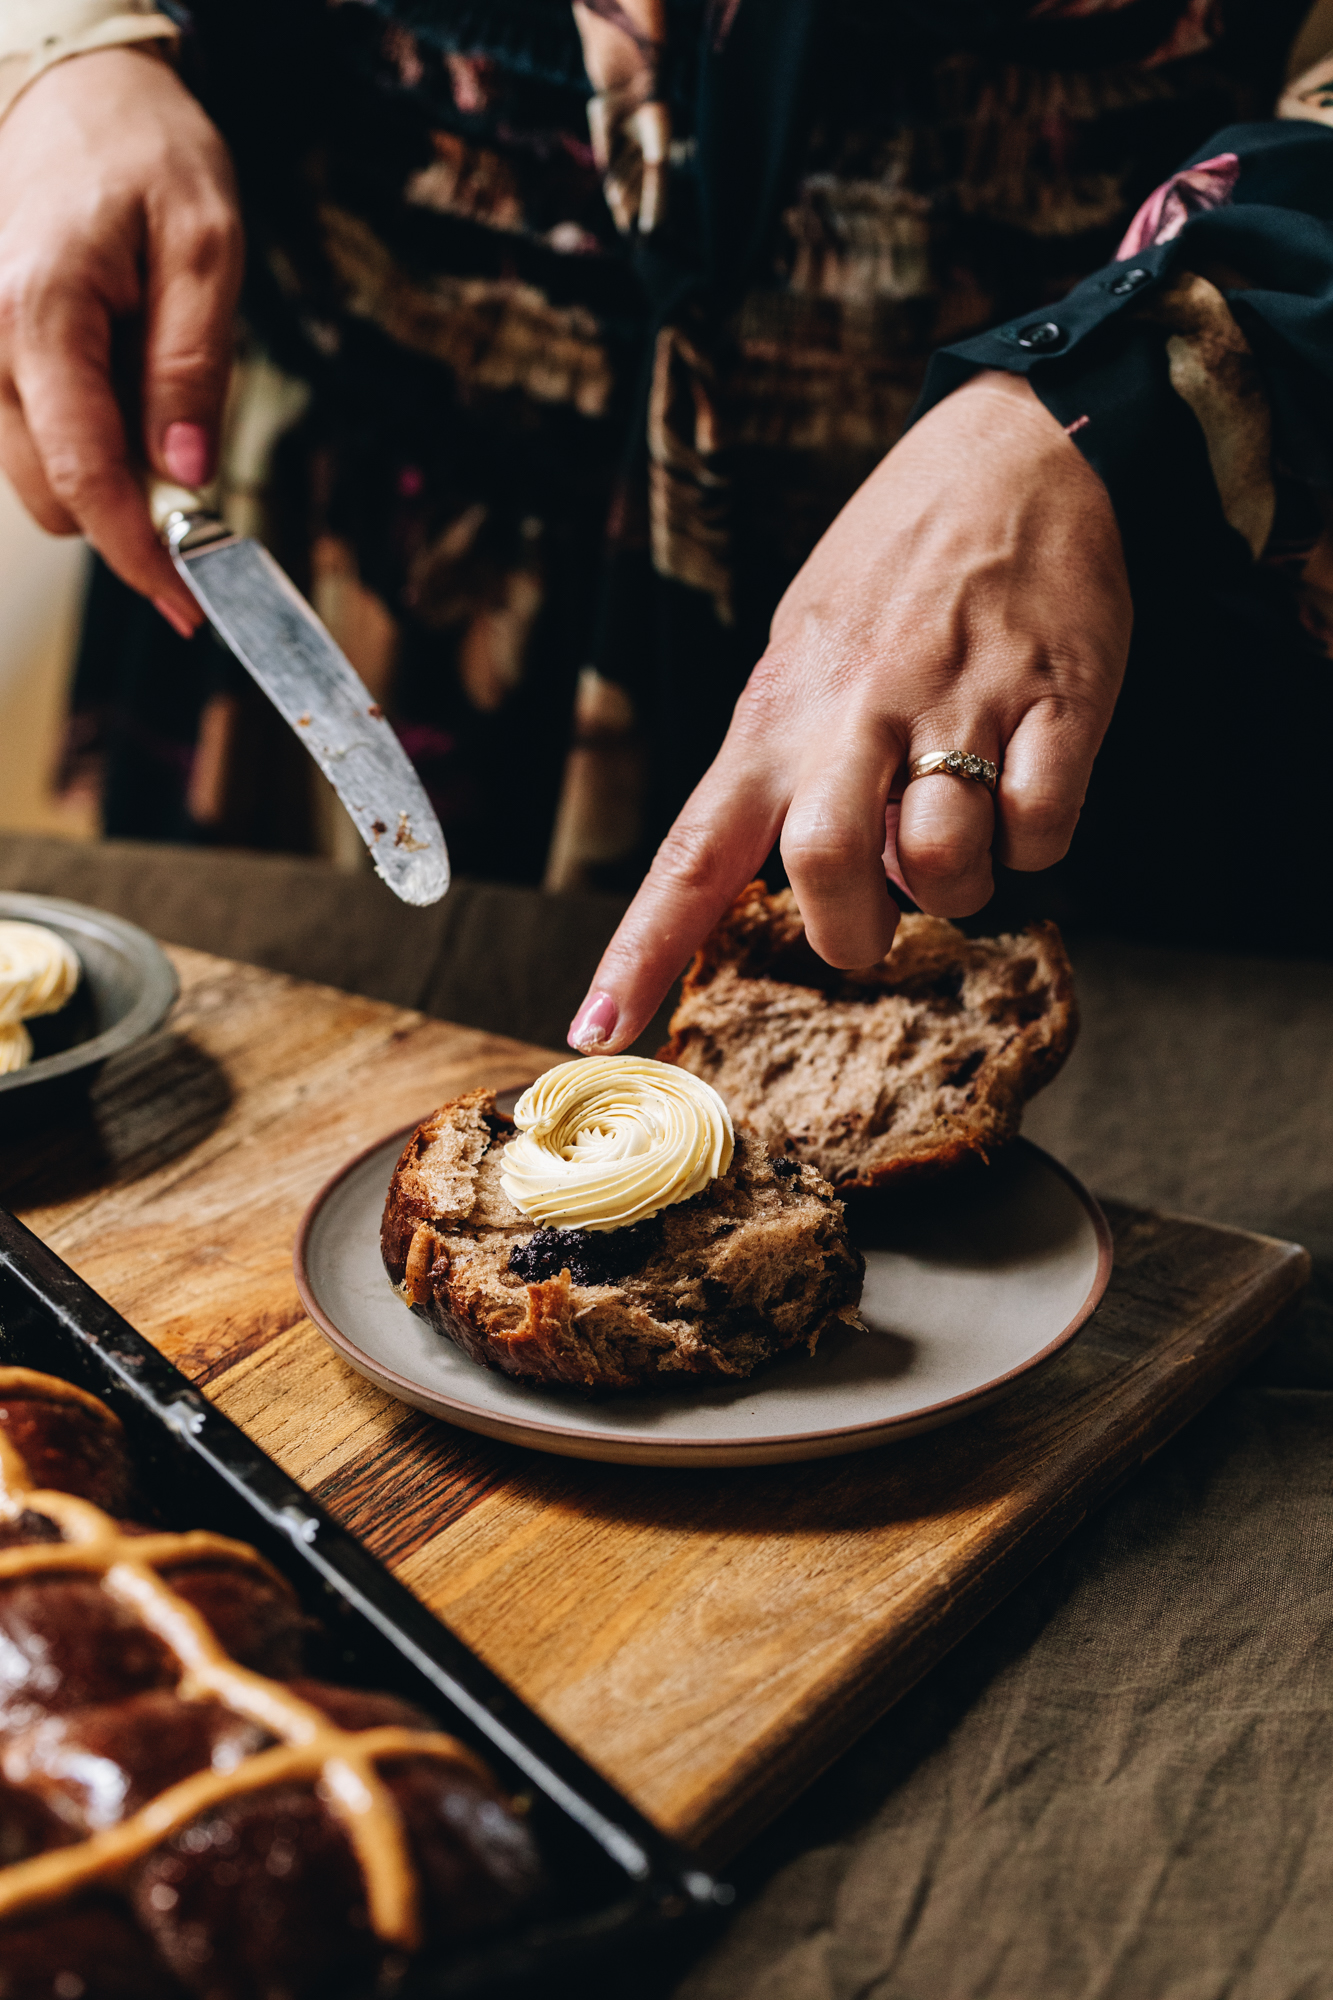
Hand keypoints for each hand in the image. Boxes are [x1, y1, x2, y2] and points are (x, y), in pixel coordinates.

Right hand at [0, 47, 242, 635]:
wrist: (78, 99)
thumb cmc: (147, 159)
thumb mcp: (207, 248)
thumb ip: (193, 366)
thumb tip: (187, 473)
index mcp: (40, 312)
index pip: (84, 474)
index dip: (138, 552)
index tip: (188, 603)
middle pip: (57, 496)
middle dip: (132, 516)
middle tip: (203, 488)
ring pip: (44, 478)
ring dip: (113, 477)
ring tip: (160, 396)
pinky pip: (39, 442)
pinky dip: (93, 446)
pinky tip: (127, 391)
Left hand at [568, 370, 1131, 1053]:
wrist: (1016, 450)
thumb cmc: (892, 568)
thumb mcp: (802, 652)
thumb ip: (784, 762)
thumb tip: (788, 875)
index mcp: (776, 715)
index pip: (692, 854)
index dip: (640, 952)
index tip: (594, 1031)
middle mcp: (854, 714)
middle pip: (826, 866)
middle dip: (852, 931)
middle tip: (873, 922)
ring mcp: (956, 705)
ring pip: (941, 861)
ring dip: (956, 886)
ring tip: (962, 838)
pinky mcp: (1053, 699)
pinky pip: (1042, 825)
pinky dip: (1037, 843)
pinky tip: (1025, 792)